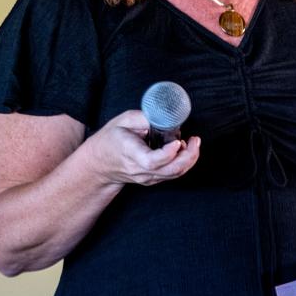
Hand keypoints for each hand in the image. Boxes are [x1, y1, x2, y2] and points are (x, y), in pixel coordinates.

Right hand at [81, 110, 200, 186]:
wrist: (100, 164)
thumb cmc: (111, 140)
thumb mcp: (123, 121)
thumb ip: (143, 118)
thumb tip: (163, 116)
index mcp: (131, 154)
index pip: (152, 161)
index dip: (168, 153)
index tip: (177, 141)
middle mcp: (140, 170)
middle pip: (170, 170)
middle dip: (189, 156)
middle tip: (195, 140)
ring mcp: (148, 177)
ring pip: (175, 174)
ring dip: (190, 159)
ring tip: (193, 142)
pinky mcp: (153, 179)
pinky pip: (173, 174)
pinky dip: (185, 163)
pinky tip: (185, 150)